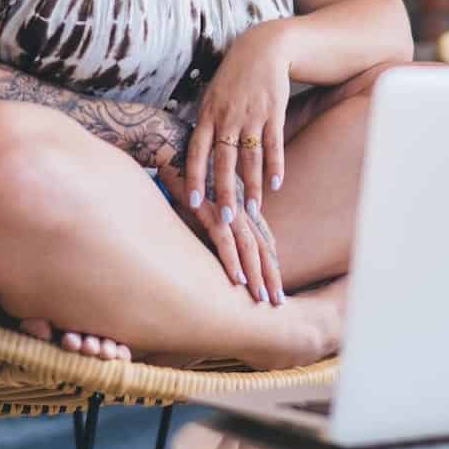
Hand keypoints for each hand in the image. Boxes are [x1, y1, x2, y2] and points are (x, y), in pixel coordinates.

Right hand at [158, 164, 284, 304]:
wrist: (170, 146)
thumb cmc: (184, 176)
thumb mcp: (202, 203)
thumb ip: (211, 223)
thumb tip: (211, 248)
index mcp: (241, 206)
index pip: (262, 241)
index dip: (270, 264)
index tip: (276, 287)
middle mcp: (239, 207)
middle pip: (261, 247)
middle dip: (270, 275)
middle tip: (278, 302)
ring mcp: (227, 207)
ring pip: (248, 246)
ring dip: (255, 273)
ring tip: (261, 297)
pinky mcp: (209, 208)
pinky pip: (224, 239)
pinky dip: (231, 259)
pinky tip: (236, 278)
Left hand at [185, 22, 290, 226]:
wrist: (263, 48)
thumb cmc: (233, 78)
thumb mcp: (211, 97)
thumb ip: (205, 126)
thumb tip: (195, 158)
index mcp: (207, 115)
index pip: (196, 152)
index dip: (194, 178)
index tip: (193, 203)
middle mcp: (227, 117)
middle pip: (224, 161)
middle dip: (224, 192)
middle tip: (225, 218)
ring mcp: (252, 115)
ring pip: (251, 158)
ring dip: (252, 187)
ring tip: (253, 211)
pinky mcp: (274, 112)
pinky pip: (274, 144)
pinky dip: (275, 166)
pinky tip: (276, 185)